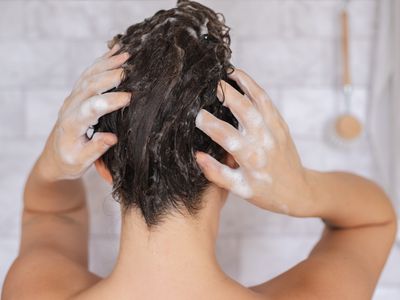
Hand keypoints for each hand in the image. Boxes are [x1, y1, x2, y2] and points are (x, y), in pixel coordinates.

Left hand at [37, 44, 130, 180]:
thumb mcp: (81, 161)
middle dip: (110, 76)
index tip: (129, 98)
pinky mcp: (77, 93)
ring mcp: (73, 97)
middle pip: (89, 86)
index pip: (90, 109)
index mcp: (71, 124)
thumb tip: (112, 137)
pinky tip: (115, 52)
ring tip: (126, 55)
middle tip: (130, 70)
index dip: (109, 101)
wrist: (55, 155)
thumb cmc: (70, 161)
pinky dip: (102, 61)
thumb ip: (95, 149)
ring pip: (89, 75)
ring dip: (107, 64)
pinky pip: (89, 73)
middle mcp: (70, 106)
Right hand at [195, 69, 314, 216]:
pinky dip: (254, 87)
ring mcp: (275, 130)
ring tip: (227, 71)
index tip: (195, 114)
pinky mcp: (281, 124)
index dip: (210, 124)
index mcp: (252, 159)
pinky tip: (241, 78)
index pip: (227, 136)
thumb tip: (197, 155)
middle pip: (245, 111)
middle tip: (209, 82)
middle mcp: (265, 141)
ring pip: (259, 100)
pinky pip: (267, 101)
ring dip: (243, 83)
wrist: (298, 190)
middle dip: (226, 94)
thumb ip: (217, 173)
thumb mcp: (239, 190)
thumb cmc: (266, 192)